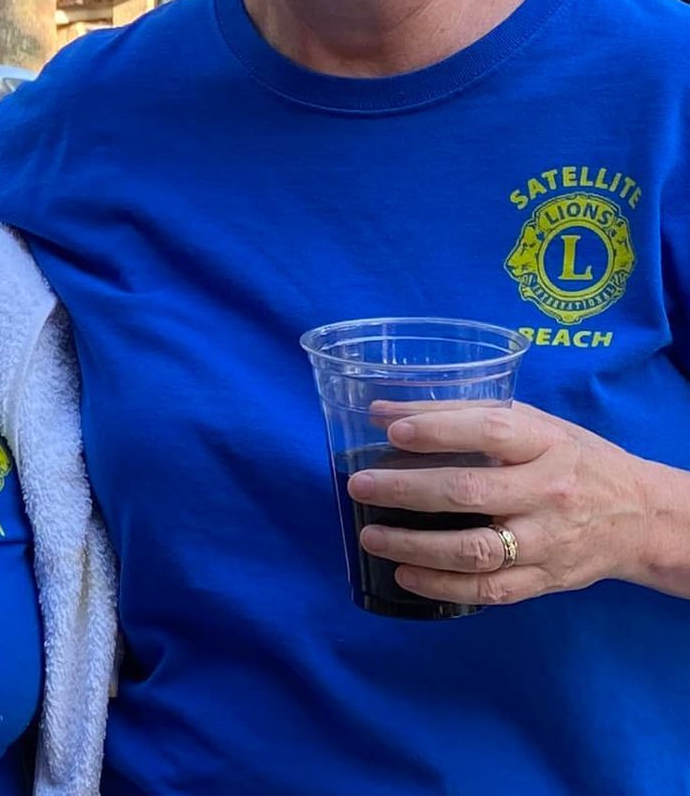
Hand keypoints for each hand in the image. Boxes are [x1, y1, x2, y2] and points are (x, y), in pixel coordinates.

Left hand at [347, 402, 658, 606]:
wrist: (641, 516)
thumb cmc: (572, 459)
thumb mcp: (534, 424)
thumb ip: (462, 413)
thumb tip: (382, 411)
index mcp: (547, 444)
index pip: (491, 430)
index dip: (439, 430)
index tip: (392, 430)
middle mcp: (548, 494)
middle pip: (471, 493)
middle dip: (407, 490)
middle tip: (361, 485)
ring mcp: (548, 542)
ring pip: (476, 551)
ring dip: (415, 545)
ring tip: (371, 535)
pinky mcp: (547, 580)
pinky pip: (490, 591)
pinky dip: (442, 585)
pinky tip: (405, 574)